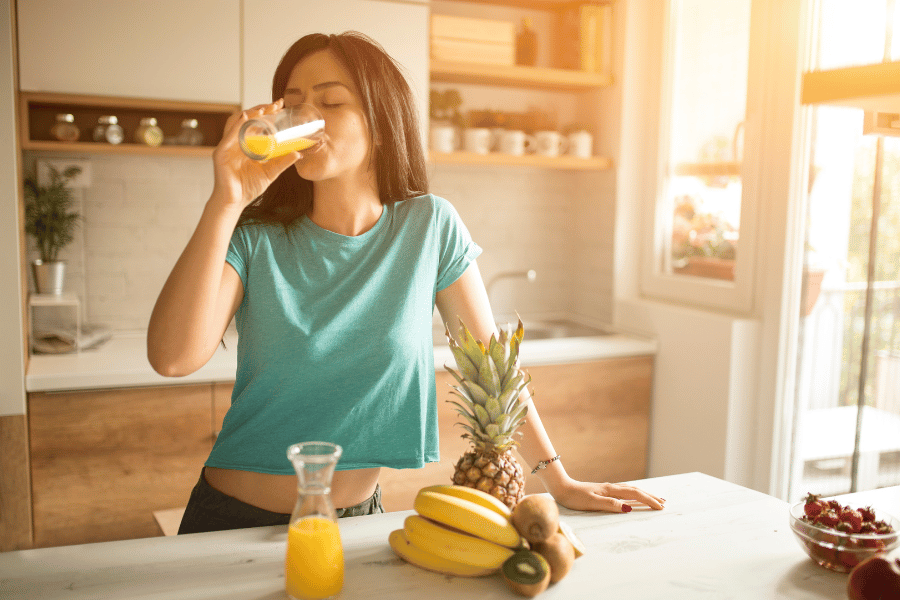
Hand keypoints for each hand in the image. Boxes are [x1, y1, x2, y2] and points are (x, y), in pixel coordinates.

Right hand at [211, 98, 303, 208]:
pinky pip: (229, 136)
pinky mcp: (221, 153)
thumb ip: (282, 162)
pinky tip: (246, 119)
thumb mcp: (270, 173)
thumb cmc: (248, 187)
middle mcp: (236, 141)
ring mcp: (227, 146)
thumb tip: (298, 153)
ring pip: (236, 122)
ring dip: (249, 114)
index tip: (281, 105)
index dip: (267, 112)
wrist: (235, 202)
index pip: (256, 122)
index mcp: (246, 144)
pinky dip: (237, 126)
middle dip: (261, 109)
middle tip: (277, 104)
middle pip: (247, 119)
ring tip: (263, 110)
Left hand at [549, 477, 665, 512]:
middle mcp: (612, 488)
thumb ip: (610, 504)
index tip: (660, 507)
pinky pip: (624, 492)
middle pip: (636, 491)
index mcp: (611, 490)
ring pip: (631, 490)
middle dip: (650, 497)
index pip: (635, 495)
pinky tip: (633, 497)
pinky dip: (633, 494)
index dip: (648, 500)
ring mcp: (608, 489)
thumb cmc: (574, 497)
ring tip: (654, 498)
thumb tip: (628, 508)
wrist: (562, 488)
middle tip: (664, 503)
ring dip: (644, 494)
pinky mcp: (604, 491)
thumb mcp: (592, 502)